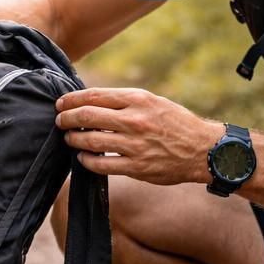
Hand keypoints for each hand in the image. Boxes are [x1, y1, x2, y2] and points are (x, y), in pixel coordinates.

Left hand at [55, 88, 223, 185]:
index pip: (95, 96)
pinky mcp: (136, 167)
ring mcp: (135, 145)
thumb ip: (126, 102)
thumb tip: (93, 103)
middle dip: (67, 118)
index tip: (61, 103)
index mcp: (139, 99)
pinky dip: (87, 160)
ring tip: (69, 138)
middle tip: (60, 121)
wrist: (204, 151)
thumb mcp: (154, 102)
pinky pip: (101, 164)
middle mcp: (135, 120)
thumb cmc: (177, 124)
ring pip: (91, 140)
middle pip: (87, 116)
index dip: (72, 99)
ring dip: (74, 139)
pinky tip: (83, 157)